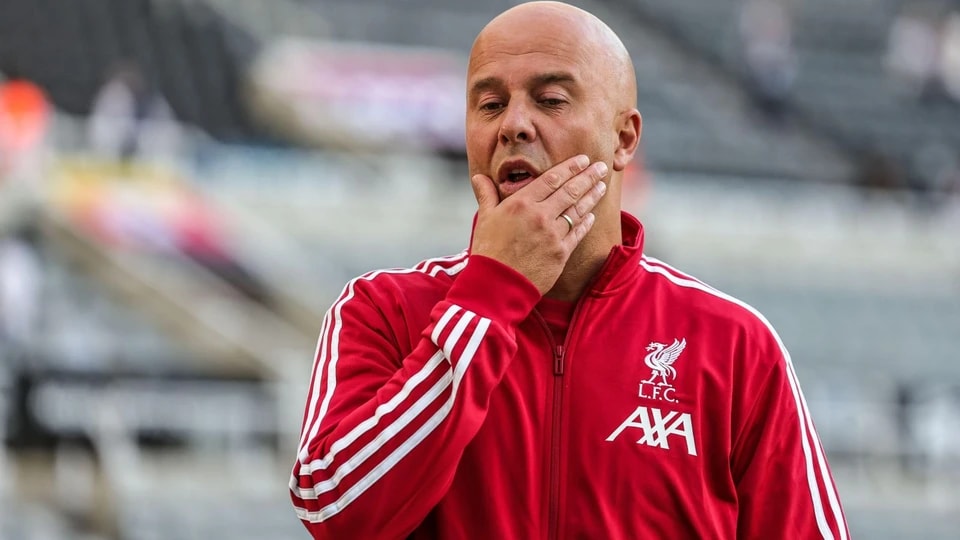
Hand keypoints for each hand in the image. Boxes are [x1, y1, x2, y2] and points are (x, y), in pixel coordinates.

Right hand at [469, 154, 608, 294]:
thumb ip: (486, 195)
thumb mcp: (485, 219)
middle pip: (570, 191)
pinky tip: (592, 215)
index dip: (570, 167)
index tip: (582, 159)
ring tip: (602, 186)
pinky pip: (578, 233)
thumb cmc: (488, 251)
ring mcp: (553, 234)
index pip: (552, 178)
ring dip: (592, 196)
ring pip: (578, 210)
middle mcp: (540, 215)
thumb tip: (479, 177)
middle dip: (588, 177)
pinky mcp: (561, 253)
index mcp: (521, 203)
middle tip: (601, 167)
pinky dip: (586, 222)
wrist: (497, 285)